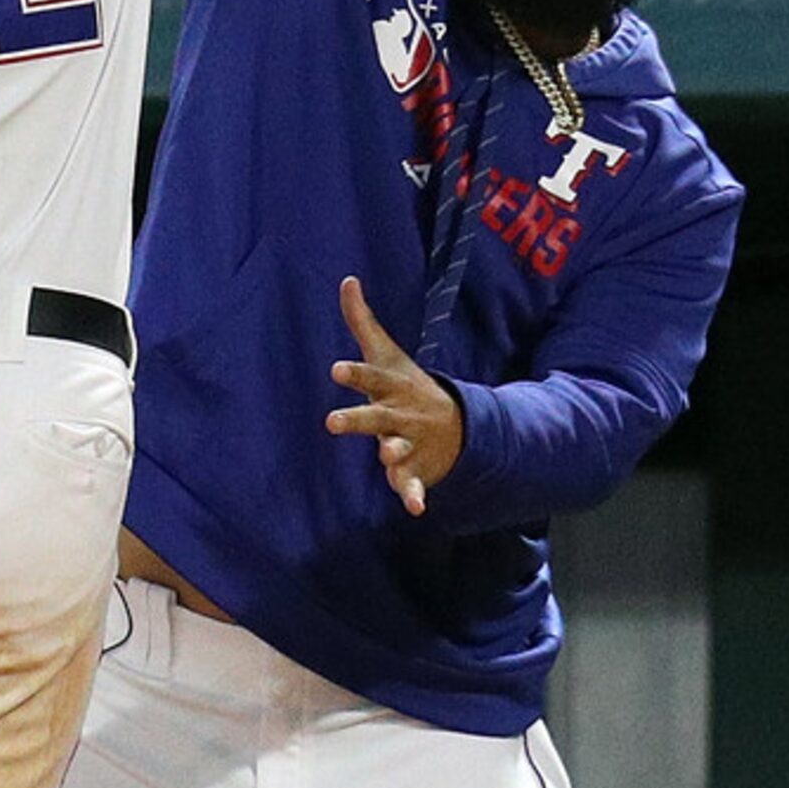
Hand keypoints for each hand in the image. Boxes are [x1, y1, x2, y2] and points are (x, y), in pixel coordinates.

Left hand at [324, 276, 461, 516]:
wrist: (457, 424)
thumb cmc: (407, 385)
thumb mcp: (387, 354)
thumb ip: (362, 320)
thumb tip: (347, 279)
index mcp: (391, 387)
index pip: (371, 376)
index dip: (355, 373)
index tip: (336, 369)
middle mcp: (401, 414)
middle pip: (377, 416)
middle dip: (358, 418)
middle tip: (331, 423)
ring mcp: (411, 442)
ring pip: (399, 450)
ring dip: (393, 455)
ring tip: (385, 460)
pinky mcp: (416, 469)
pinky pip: (416, 484)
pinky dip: (417, 495)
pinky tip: (416, 508)